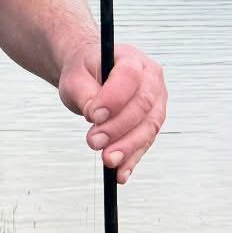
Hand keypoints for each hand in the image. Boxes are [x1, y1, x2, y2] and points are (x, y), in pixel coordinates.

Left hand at [57, 41, 166, 185]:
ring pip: (149, 127)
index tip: (93, 115)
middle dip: (119, 127)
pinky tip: (120, 173)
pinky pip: (145, 143)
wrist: (91, 76)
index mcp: (132, 59)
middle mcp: (151, 79)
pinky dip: (133, 159)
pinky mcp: (151, 123)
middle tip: (94, 142)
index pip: (129, 76)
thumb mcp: (75, 78)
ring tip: (108, 160)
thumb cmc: (85, 72)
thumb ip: (84, 93)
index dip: (114, 98)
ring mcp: (156, 102)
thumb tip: (95, 116)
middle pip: (143, 105)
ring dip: (128, 147)